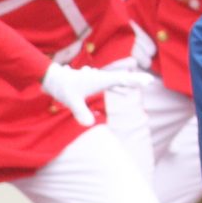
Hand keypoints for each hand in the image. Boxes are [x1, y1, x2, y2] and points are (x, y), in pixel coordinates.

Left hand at [41, 61, 156, 127]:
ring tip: (141, 81)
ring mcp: (96, 78)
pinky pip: (108, 82)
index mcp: (100, 79)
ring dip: (128, 80)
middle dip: (135, 79)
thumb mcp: (72, 101)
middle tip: (149, 81)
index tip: (148, 81)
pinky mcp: (92, 81)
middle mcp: (101, 77)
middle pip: (122, 78)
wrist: (52, 78)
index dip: (135, 81)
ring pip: (116, 78)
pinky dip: (117, 83)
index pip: (122, 79)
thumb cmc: (63, 88)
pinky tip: (122, 86)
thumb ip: (81, 112)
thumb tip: (89, 124)